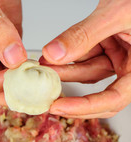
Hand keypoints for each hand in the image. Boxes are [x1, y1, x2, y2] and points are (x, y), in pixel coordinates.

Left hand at [41, 0, 130, 117]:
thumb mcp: (115, 13)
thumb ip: (84, 35)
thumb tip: (54, 54)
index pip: (115, 99)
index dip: (85, 106)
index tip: (59, 107)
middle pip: (100, 93)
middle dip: (71, 94)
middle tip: (46, 97)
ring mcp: (119, 55)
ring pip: (87, 72)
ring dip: (64, 70)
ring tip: (44, 65)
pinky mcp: (108, 45)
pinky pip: (85, 57)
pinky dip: (68, 57)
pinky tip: (52, 56)